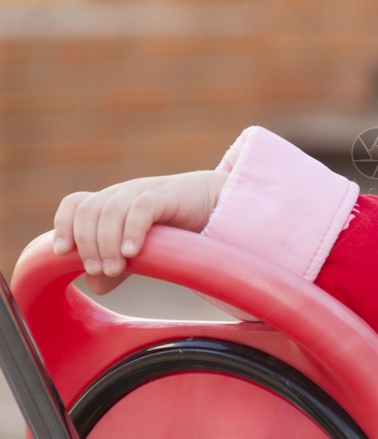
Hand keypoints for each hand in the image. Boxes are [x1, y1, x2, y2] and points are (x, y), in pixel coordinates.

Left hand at [53, 170, 227, 293]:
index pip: (76, 204)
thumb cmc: (179, 227)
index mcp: (113, 203)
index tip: (63, 253)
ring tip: (115, 269)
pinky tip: (133, 252)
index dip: (64, 226)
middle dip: (86, 243)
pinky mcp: (167, 195)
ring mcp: (144, 191)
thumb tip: (95, 284)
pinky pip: (141, 209)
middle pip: (89, 210)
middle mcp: (123, 193)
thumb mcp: (143, 248)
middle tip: (96, 271)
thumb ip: (119, 265)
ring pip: (111, 210)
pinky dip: (132, 231)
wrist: (218, 204)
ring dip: (106, 243)